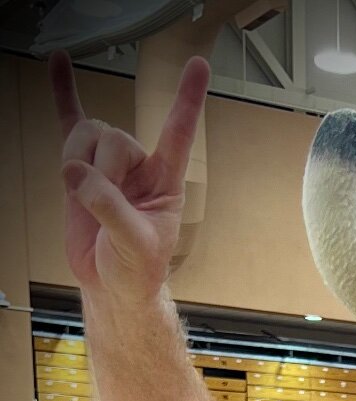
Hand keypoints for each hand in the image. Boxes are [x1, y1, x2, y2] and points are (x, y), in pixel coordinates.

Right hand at [50, 51, 209, 302]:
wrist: (112, 284)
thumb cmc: (136, 269)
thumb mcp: (134, 244)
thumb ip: (110, 208)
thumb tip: (76, 173)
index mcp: (165, 182)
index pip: (178, 134)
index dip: (187, 100)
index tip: (199, 65)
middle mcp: (140, 166)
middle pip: (113, 136)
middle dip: (100, 167)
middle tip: (100, 202)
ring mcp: (110, 165)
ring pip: (87, 134)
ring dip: (76, 159)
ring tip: (81, 193)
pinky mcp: (82, 169)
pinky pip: (70, 123)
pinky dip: (63, 93)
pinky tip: (58, 63)